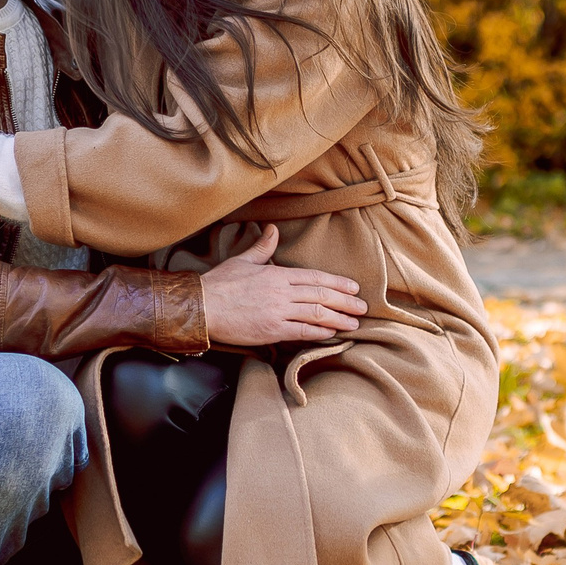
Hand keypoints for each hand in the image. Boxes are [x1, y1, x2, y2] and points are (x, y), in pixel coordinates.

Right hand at [201, 224, 368, 344]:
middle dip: (345, 302)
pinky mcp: (271, 330)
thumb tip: (273, 230)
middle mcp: (281, 292)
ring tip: (354, 323)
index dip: (337, 283)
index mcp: (277, 274)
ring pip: (316, 314)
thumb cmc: (220, 284)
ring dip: (339, 318)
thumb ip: (263, 247)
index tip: (353, 287)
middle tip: (363, 308)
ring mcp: (278, 312)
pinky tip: (333, 334)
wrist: (202, 307)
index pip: (315, 278)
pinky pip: (302, 332)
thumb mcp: (243, 261)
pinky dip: (320, 332)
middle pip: (321, 296)